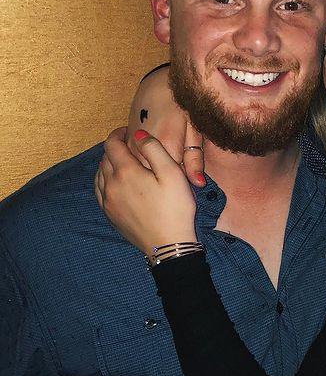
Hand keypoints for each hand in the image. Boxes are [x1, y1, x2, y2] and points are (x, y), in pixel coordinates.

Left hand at [95, 128, 197, 257]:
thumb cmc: (175, 208)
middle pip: (105, 158)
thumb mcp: (173, 173)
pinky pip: (99, 191)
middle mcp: (111, 185)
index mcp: (126, 172)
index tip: (128, 130)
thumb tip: (138, 134)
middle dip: (114, 147)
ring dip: (108, 163)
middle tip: (128, 144)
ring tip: (122, 161)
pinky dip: (104, 180)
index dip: (118, 133)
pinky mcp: (110, 215)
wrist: (169, 245)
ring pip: (99, 174)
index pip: (112, 144)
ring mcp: (108, 202)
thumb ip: (154, 149)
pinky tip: (114, 181)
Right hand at [126, 65, 204, 186]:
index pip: (174, 180)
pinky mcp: (125, 143)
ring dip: (153, 174)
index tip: (188, 182)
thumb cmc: (182, 107)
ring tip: (164, 166)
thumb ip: (195, 159)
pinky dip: (142, 166)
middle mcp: (145, 149)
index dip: (182, 185)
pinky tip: (151, 162)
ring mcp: (132, 146)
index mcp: (167, 147)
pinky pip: (132, 163)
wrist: (158, 85)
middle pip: (156, 179)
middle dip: (167, 181)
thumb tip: (198, 184)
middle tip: (176, 172)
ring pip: (142, 173)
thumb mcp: (194, 131)